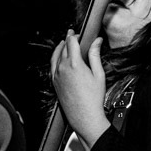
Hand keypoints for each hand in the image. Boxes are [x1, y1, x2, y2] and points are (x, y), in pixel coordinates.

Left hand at [50, 30, 108, 146]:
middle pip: (63, 48)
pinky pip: (52, 66)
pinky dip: (55, 58)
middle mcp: (63, 68)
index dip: (74, 36)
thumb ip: (95, 55)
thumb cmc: (93, 99)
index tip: (78, 34)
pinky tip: (59, 58)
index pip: (71, 42)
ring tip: (64, 44)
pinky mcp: (54, 83)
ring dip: (60, 48)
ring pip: (55, 56)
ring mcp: (57, 76)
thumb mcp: (99, 74)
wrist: (84, 117)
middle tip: (73, 36)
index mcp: (74, 64)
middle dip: (68, 40)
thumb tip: (97, 42)